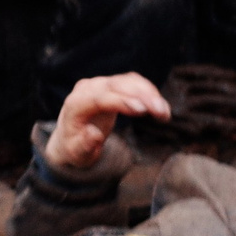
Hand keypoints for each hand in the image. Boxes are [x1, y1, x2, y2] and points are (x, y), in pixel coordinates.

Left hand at [44, 73, 169, 175]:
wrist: (72, 136)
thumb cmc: (75, 147)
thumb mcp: (76, 153)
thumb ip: (84, 145)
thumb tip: (93, 134)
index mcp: (75, 104)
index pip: (99, 97)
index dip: (121, 101)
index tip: (142, 110)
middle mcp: (88, 88)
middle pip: (116, 86)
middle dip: (141, 96)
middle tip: (161, 111)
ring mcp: (101, 83)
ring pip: (128, 81)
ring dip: (149, 93)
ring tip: (164, 112)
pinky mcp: (113, 84)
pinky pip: (133, 82)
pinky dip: (148, 92)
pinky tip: (160, 106)